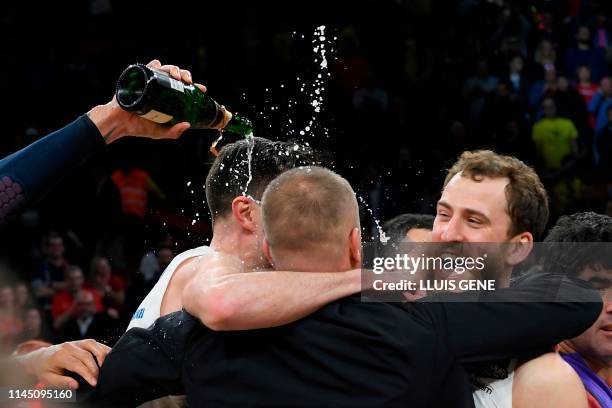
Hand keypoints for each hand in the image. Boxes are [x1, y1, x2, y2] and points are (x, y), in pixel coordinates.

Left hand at [18, 339, 110, 388]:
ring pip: (93, 345)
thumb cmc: (46, 370)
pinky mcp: (82, 341)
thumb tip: (76, 385)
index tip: (94, 383)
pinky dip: (103, 349)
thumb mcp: (48, 379)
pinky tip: (107, 357)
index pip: (77, 364)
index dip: (87, 374)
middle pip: (87, 355)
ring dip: (102, 356)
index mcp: (59, 356)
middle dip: (95, 368)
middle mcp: (69, 346)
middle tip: (98, 380)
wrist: (42, 357)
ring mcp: (76, 342)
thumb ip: (62, 382)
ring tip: (106, 368)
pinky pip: (95, 343)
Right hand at [88, 59, 206, 143]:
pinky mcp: (138, 78)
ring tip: (177, 77)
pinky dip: (154, 65)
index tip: (202, 89)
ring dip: (173, 69)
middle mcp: (161, 88)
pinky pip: (147, 67)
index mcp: (169, 97)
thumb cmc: (140, 127)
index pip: (185, 88)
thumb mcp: (161, 132)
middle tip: (188, 82)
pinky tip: (159, 66)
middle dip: (185, 75)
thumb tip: (188, 125)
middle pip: (177, 76)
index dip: (195, 86)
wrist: (121, 124)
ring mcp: (150, 82)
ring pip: (165, 69)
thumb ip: (174, 131)